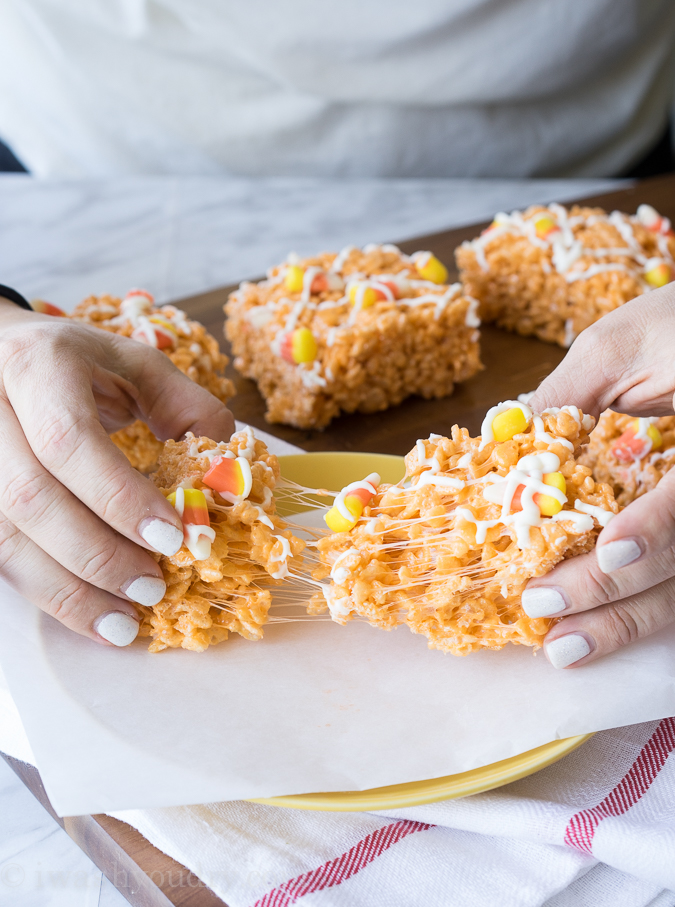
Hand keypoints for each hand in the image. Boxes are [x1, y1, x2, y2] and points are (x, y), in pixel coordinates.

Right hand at [0, 299, 233, 645]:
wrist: (0, 358)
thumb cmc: (78, 365)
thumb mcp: (137, 366)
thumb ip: (188, 409)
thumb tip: (228, 476)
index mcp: (38, 367)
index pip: (69, 440)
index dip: (119, 496)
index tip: (173, 538)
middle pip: (31, 498)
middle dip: (98, 554)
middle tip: (154, 587)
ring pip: (6, 538)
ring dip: (70, 589)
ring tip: (126, 621)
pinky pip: (0, 557)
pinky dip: (50, 594)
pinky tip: (93, 616)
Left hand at [523, 284, 674, 667]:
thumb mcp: (618, 346)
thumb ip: (567, 398)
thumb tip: (498, 448)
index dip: (656, 528)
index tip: (608, 554)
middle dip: (618, 592)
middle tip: (546, 608)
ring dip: (627, 620)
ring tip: (565, 649)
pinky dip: (638, 608)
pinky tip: (596, 632)